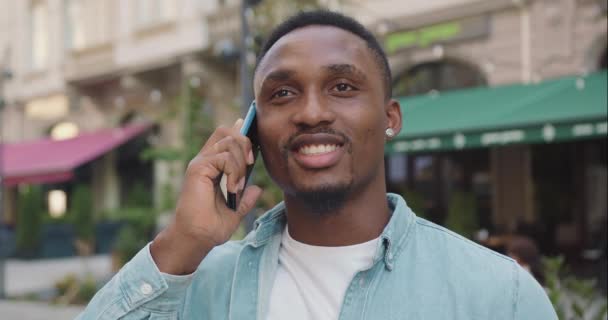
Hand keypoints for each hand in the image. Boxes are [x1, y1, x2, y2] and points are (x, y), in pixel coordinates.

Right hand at [151, 119, 262, 273]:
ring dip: (240, 163)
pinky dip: (234, 172)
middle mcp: (204, 161)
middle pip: (226, 132)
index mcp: (211, 167)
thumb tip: (257, 188)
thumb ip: (246, 198)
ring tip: (238, 185)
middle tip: (250, 163)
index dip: (240, 133)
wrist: (197, 239)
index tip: (254, 139)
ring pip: (228, 142)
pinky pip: (224, 158)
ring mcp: (200, 163)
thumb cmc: (211, 228)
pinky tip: (233, 188)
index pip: (224, 137)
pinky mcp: (197, 169)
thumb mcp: (235, 211)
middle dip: (245, 143)